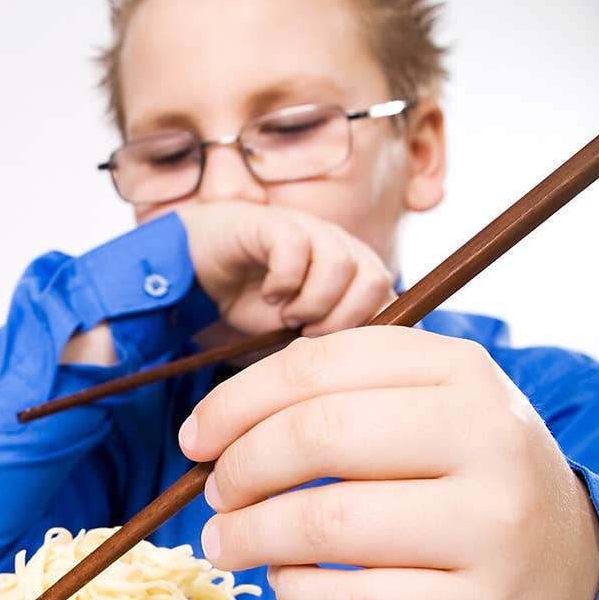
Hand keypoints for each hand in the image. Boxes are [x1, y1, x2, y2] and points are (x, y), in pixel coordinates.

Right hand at [175, 202, 395, 336]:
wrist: (204, 273)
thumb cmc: (255, 309)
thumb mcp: (297, 341)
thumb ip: (331, 350)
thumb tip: (361, 376)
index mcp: (356, 280)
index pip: (394, 302)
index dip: (373, 335)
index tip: (341, 358)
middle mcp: (343, 250)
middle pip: (376, 280)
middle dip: (344, 319)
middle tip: (310, 334)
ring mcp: (312, 232)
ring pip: (341, 264)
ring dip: (313, 302)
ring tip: (287, 316)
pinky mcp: (277, 223)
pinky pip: (297, 247)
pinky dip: (284, 280)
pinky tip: (270, 294)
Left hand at [178, 328, 598, 599]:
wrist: (569, 570)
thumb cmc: (471, 485)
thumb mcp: (432, 413)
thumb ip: (343, 401)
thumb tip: (217, 431)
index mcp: (463, 372)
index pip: (321, 367)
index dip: (237, 404)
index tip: (197, 440)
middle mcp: (485, 438)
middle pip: (319, 438)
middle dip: (240, 471)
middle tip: (217, 498)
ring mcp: (490, 527)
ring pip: (328, 524)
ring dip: (252, 538)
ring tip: (231, 544)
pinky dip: (297, 593)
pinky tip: (290, 582)